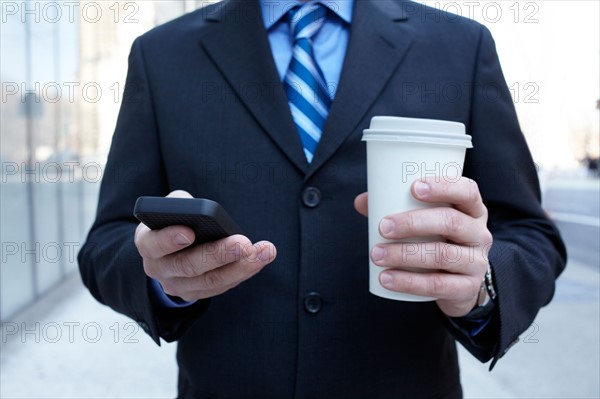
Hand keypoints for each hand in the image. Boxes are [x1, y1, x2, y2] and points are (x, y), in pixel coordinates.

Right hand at [135, 190, 276, 301]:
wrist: (169, 250)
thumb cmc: (174, 220)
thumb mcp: (172, 207)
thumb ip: (182, 204)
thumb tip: (202, 211)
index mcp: (147, 244)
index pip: (154, 244)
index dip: (170, 239)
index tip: (190, 231)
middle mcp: (159, 269)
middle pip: (189, 266)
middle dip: (218, 254)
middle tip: (243, 243)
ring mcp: (178, 286)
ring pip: (211, 281)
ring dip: (241, 266)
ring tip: (264, 251)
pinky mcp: (197, 294)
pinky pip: (223, 286)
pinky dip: (245, 271)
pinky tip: (262, 257)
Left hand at [354, 177, 492, 316]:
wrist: (459, 284)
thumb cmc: (438, 241)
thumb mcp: (426, 223)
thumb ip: (396, 208)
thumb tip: (362, 201)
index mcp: (472, 210)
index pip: (467, 191)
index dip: (443, 187)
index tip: (413, 188)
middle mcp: (480, 234)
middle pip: (451, 222)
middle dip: (413, 223)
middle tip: (383, 227)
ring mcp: (476, 262)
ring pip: (442, 255)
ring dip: (405, 254)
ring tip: (377, 254)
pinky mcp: (467, 288)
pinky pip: (437, 285)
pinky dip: (408, 282)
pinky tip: (386, 278)